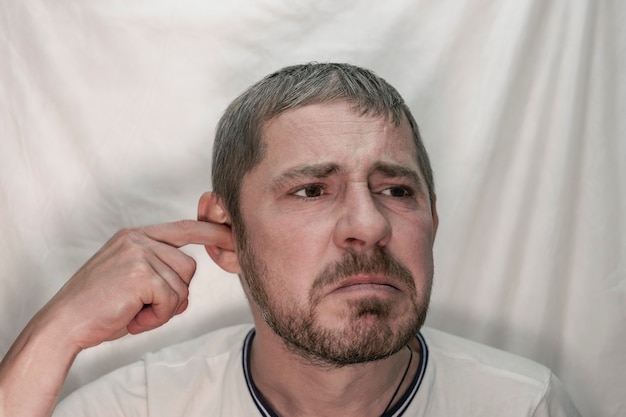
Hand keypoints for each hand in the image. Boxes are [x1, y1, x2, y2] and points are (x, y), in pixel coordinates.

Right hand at [41, 219, 233, 351]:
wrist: (64, 323)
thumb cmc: (99, 308)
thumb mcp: (134, 285)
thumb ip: (161, 278)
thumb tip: (185, 295)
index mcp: (135, 236)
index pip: (184, 228)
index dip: (211, 232)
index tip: (232, 235)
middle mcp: (138, 239)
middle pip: (189, 267)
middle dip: (174, 295)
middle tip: (142, 308)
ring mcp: (139, 253)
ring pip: (182, 285)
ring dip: (164, 308)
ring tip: (134, 312)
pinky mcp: (140, 273)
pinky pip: (172, 300)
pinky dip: (157, 318)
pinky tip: (132, 318)